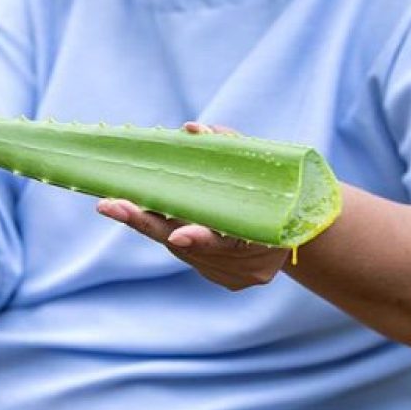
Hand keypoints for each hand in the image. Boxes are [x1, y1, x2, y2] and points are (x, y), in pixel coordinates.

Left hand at [96, 122, 291, 290]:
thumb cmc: (277, 189)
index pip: (225, 241)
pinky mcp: (225, 280)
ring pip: (181, 250)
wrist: (301, 229)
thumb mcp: (261, 164)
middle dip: (144, 223)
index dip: (200, 237)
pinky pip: (188, 255)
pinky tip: (158, 214)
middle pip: (187, 247)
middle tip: (109, 205)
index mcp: (261, 239)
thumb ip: (228, 146)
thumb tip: (191, 129)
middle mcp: (245, 266)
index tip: (177, 234)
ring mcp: (234, 277)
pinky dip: (171, 231)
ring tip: (125, 202)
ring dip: (154, 223)